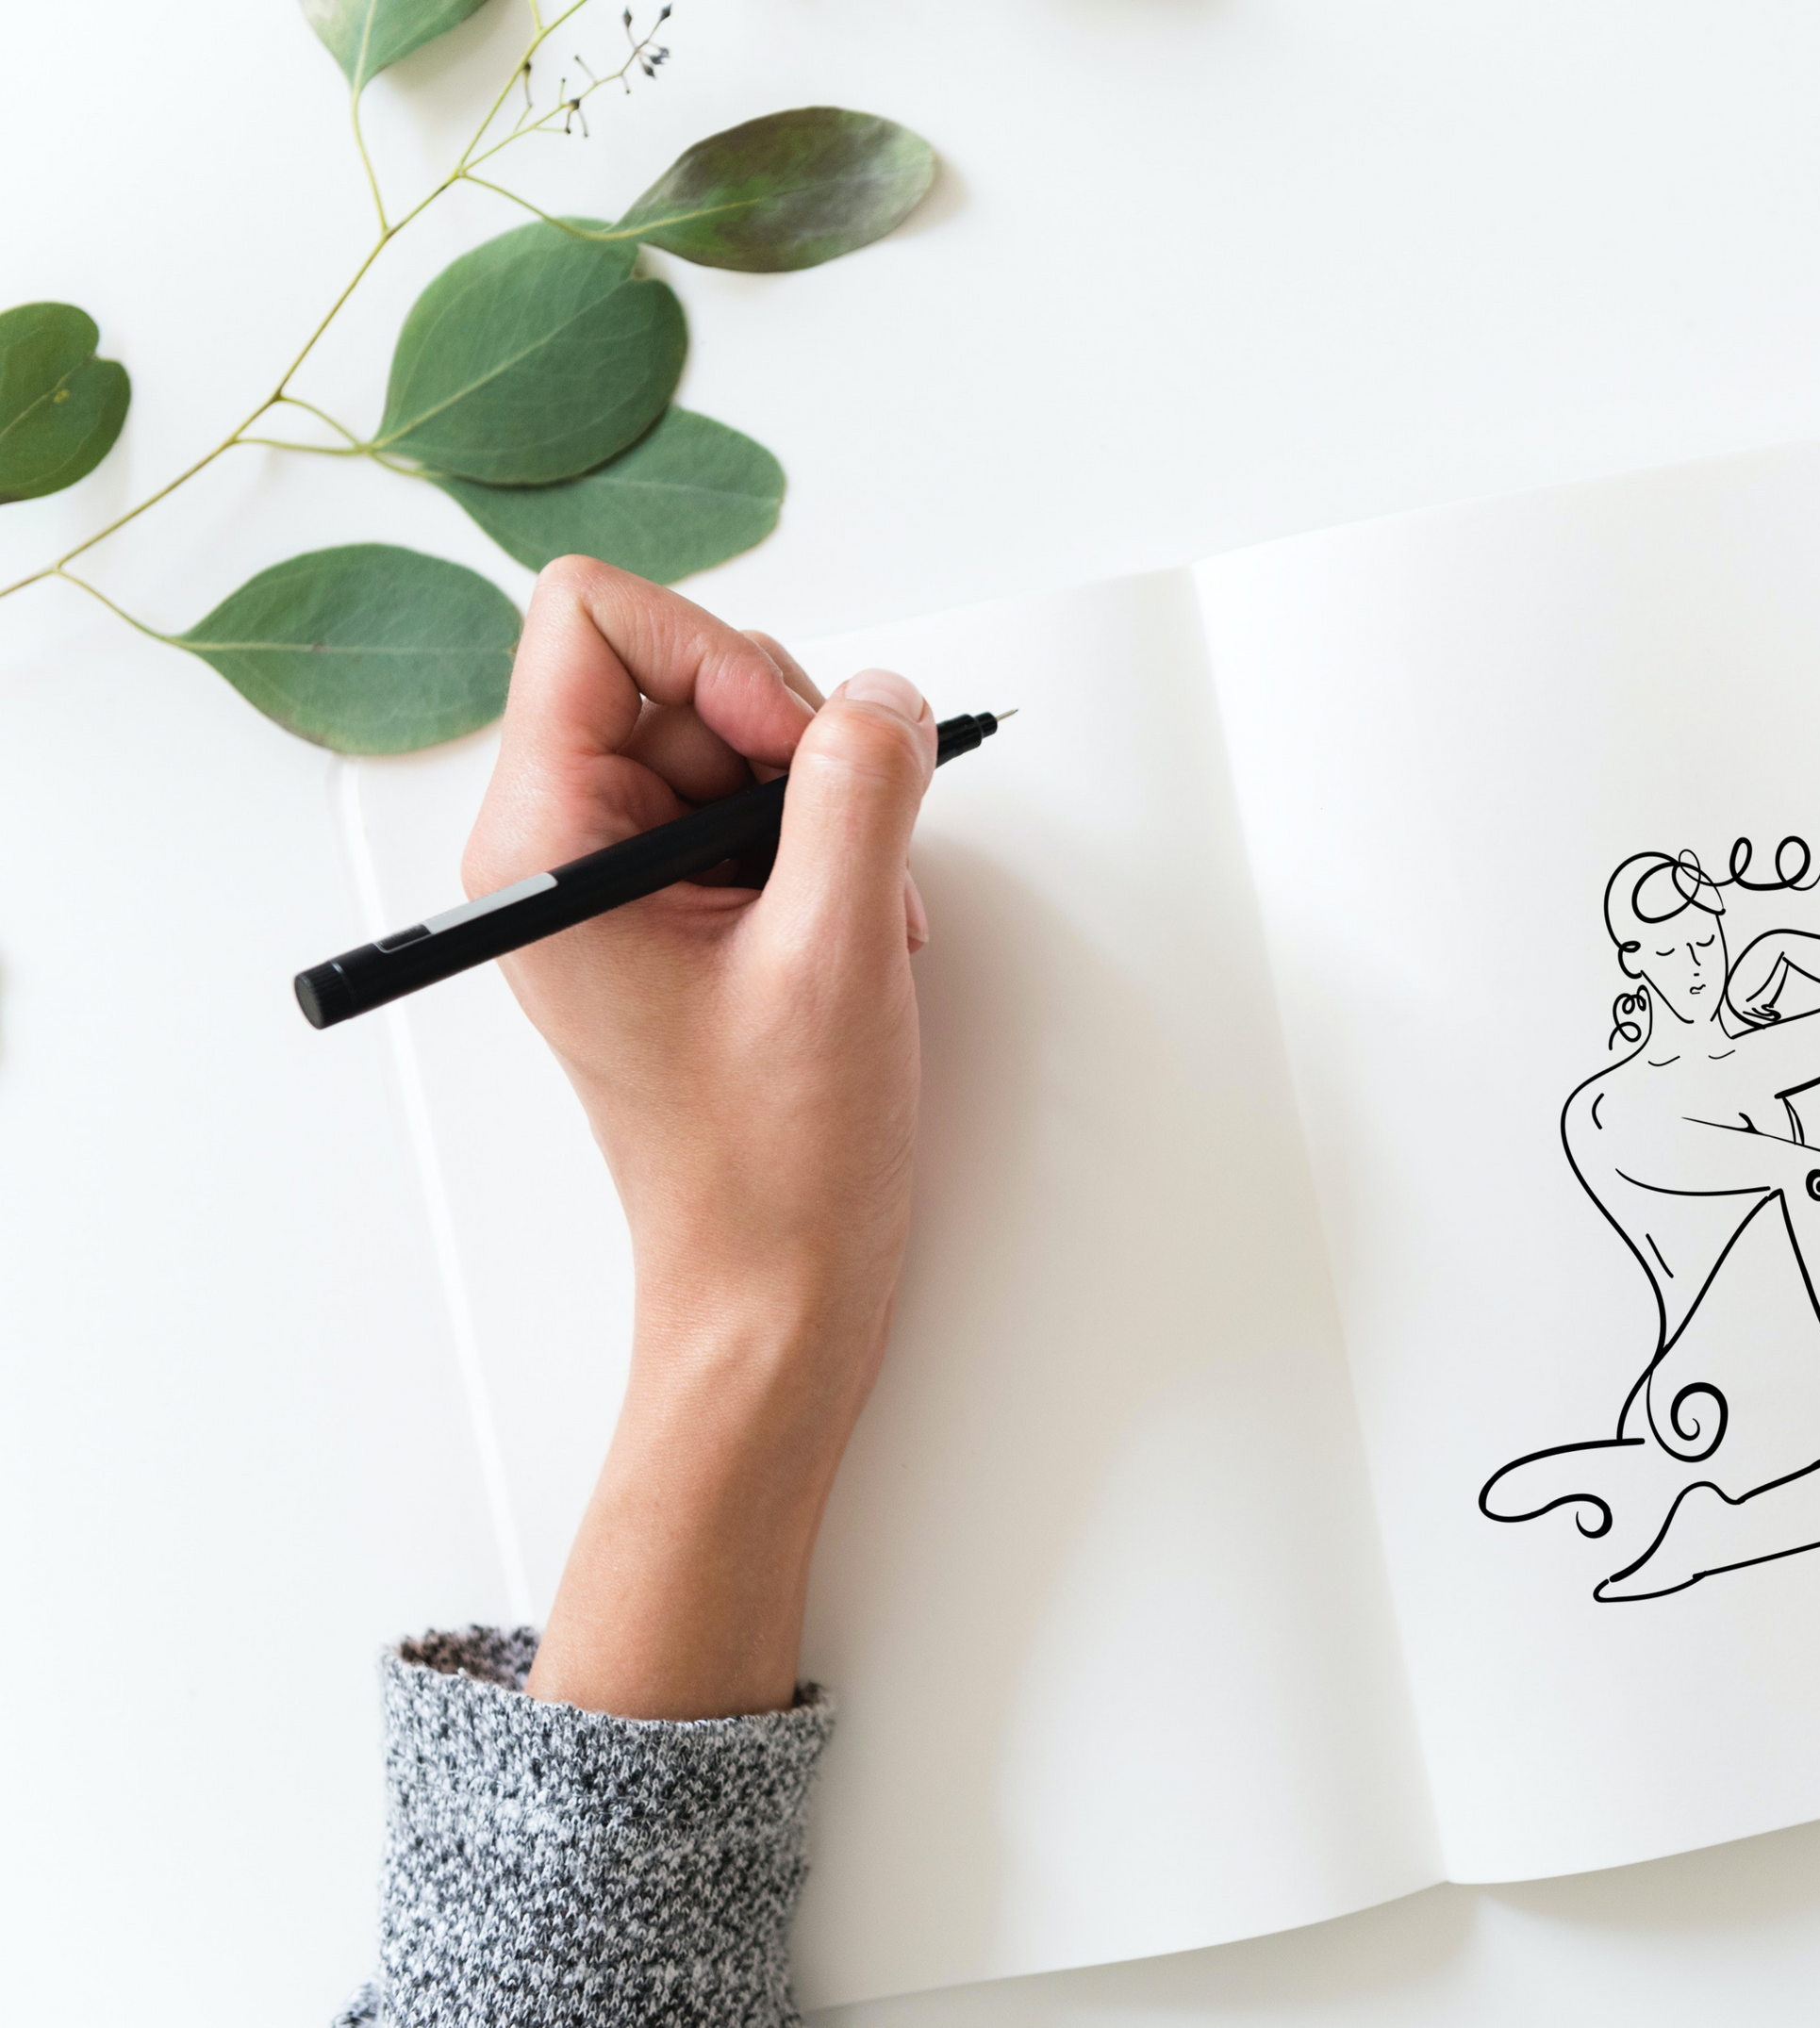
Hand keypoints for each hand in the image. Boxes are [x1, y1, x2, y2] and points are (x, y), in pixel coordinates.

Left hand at [461, 557, 938, 1719]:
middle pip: (685, 668)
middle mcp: (563, 845)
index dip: (715, 653)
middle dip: (794, 739)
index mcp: (543, 843)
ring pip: (741, 734)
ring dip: (829, 805)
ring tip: (857, 917)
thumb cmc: (769, 1162)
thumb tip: (883, 693)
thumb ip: (858, 792)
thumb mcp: (830, 954)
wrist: (775, 1289)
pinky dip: (832, 846)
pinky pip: (765, 805)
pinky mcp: (680, 907)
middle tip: (842, 848)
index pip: (593, 619)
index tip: (792, 746)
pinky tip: (856, 934)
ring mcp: (623, 876)